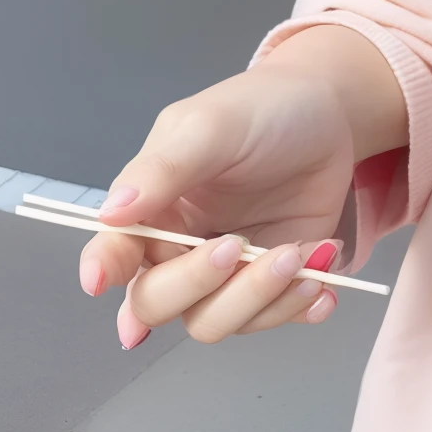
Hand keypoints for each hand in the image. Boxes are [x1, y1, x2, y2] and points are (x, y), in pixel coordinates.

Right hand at [79, 26, 404, 348]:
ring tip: (298, 258)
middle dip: (198, 285)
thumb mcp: (210, 128)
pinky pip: (271, 318)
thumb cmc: (261, 110)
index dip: (105, 269)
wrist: (330, 114)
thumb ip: (163, 170)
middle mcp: (180, 248)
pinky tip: (320, 286)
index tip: (101, 282)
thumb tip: (111, 211)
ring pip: (215, 321)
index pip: (115, 250)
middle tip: (239, 247)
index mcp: (151, 208)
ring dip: (257, 300)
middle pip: (159, 302)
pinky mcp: (273, 282)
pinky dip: (296, 310)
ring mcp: (228, 272)